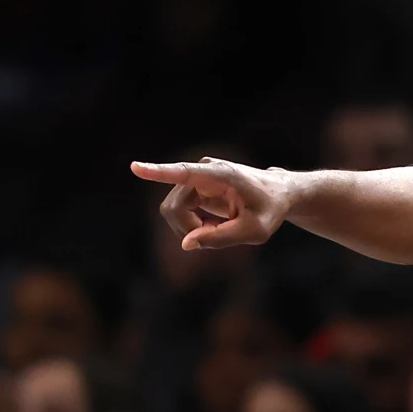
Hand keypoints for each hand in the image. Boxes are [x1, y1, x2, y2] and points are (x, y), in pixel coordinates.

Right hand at [131, 158, 294, 250]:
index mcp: (221, 175)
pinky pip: (179, 213)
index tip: (135, 167)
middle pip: (173, 207)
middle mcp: (203, 171)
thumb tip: (185, 244)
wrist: (278, 194)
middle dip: (187, 229)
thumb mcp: (254, 231)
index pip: (184, 172)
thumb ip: (222, 238)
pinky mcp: (192, 187)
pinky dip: (194, 227)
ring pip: (172, 211)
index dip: (158, 172)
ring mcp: (195, 178)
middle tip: (215, 237)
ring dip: (192, 229)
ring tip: (220, 229)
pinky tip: (214, 225)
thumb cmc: (270, 210)